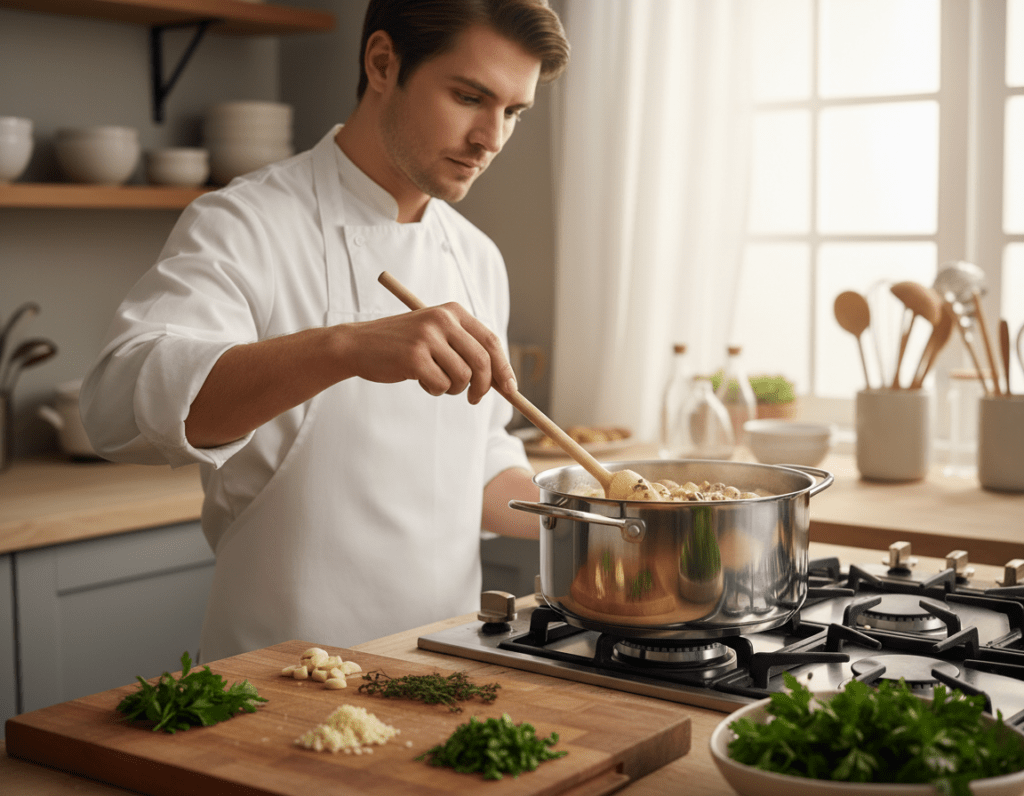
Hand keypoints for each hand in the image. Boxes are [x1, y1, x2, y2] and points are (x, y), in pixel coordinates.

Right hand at [338, 302, 517, 403]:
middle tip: (474, 399)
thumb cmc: (402, 345)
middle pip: (482, 362)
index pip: (491, 341)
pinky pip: (441, 385)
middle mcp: (443, 320)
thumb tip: (501, 381)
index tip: (510, 389)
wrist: (359, 344)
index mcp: (453, 311)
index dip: (503, 367)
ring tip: (435, 380)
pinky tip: (420, 380)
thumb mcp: (436, 336)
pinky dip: (434, 389)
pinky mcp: (414, 357)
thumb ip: (466, 350)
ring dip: (452, 388)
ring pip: (462, 377)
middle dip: (484, 387)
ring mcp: (428, 337)